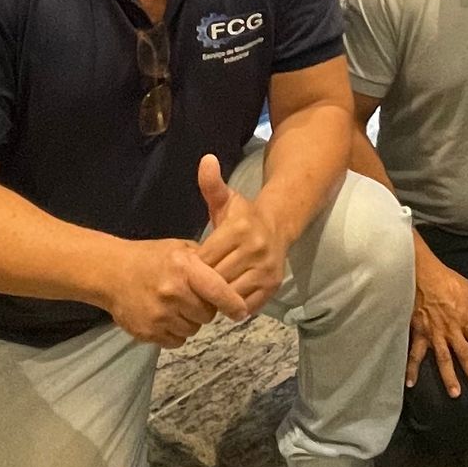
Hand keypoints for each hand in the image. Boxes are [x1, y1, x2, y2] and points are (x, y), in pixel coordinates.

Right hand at [104, 236, 250, 346]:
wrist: (111, 273)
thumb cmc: (150, 258)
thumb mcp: (179, 248)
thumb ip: (204, 262)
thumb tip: (231, 276)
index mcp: (184, 268)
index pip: (218, 291)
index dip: (233, 304)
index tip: (241, 312)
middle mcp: (173, 292)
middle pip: (207, 315)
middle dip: (205, 309)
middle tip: (192, 298)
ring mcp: (160, 315)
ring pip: (193, 329)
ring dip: (189, 321)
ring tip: (176, 306)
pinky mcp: (148, 332)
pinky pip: (176, 341)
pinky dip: (175, 332)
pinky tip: (165, 317)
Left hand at [193, 153, 287, 314]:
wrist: (278, 226)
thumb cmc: (243, 216)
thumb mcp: (225, 199)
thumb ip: (212, 184)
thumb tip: (206, 160)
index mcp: (239, 228)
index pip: (206, 258)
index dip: (194, 266)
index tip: (189, 267)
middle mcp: (256, 249)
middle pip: (216, 278)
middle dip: (203, 284)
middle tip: (194, 284)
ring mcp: (267, 269)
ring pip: (230, 295)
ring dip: (216, 298)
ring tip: (207, 293)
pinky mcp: (273, 286)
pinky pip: (246, 306)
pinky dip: (233, 306)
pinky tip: (225, 298)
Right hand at [407, 243, 467, 397]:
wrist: (420, 273)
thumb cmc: (445, 279)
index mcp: (465, 319)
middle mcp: (450, 330)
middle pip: (465, 355)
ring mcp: (433, 334)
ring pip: (443, 360)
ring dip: (449, 378)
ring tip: (455, 394)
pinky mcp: (418, 333)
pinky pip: (414, 354)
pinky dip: (411, 369)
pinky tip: (410, 384)